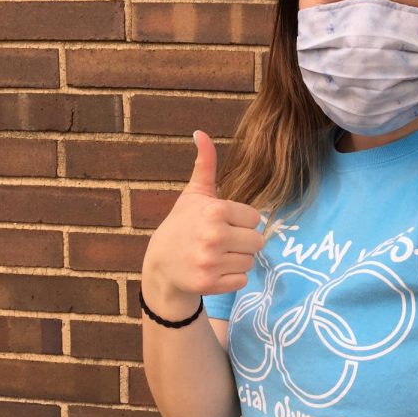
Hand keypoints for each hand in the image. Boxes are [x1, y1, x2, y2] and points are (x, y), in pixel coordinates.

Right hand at [142, 130, 264, 307]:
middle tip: (221, 241)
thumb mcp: (194, 193)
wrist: (160, 264)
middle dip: (242, 241)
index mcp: (214, 210)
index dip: (241, 221)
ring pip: (250, 261)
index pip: (255, 218)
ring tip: (216, 255)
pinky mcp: (209, 284)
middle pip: (257, 241)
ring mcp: (210, 262)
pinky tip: (213, 270)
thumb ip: (205, 164)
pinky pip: (242, 280)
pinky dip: (231, 278)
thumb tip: (201, 133)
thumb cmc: (182, 224)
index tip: (222, 223)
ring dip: (237, 260)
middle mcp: (214, 236)